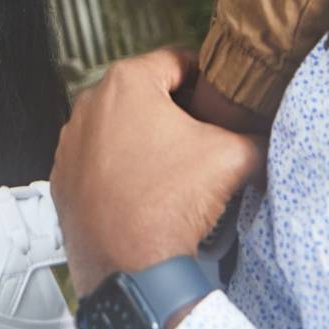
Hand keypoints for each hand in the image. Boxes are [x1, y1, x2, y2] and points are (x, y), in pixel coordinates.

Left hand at [50, 48, 264, 296]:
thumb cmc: (169, 203)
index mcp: (127, 82)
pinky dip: (121, 168)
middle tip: (204, 136)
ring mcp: (72, 140)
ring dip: (146, 140)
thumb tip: (265, 136)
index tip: (219, 95)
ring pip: (120, 126)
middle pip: (146, 94)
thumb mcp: (231, 157)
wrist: (130, 268)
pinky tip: (145, 191)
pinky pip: (100, 159)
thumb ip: (253, 135)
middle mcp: (90, 102)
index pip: (177, 61)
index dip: (206, 76)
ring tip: (175, 169)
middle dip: (176, 112)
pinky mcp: (64, 175)